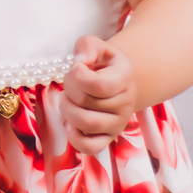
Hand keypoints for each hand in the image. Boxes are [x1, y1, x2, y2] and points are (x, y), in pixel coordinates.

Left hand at [60, 34, 138, 155]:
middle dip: (69, 89)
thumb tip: (80, 62)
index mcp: (125, 77)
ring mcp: (118, 123)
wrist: (117, 83)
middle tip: (70, 83)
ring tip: (69, 100)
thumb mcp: (97, 47)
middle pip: (85, 102)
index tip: (76, 68)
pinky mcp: (108, 138)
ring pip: (85, 124)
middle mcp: (126, 103)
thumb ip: (86, 46)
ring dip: (67, 110)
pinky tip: (71, 123)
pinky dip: (74, 136)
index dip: (77, 76)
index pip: (98, 85)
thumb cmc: (102, 64)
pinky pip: (89, 147)